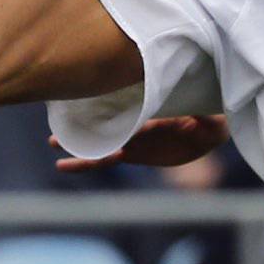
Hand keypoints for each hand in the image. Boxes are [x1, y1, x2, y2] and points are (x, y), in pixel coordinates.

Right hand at [52, 113, 228, 173]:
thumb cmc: (210, 117)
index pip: (124, 106)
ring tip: (53, 142)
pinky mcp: (131, 154)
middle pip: (103, 119)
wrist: (208, 132)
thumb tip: (201, 114)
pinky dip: (86, 162)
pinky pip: (105, 159)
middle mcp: (134, 121)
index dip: (105, 104)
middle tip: (56, 118)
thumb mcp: (210, 117)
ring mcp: (130, 138)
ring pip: (98, 141)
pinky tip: (64, 165)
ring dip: (77, 143)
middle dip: (81, 120)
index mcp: (148, 108)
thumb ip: (203, 114)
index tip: (83, 98)